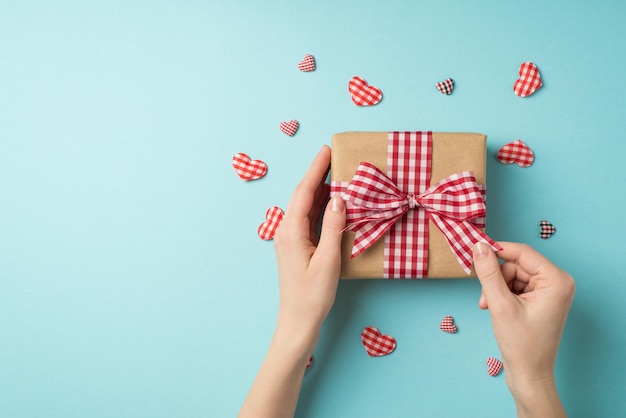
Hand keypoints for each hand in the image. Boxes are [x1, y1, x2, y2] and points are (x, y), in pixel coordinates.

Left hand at [273, 145, 345, 351]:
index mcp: (291, 231)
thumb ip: (334, 227)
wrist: (297, 321)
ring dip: (319, 188)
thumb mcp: (328, 261)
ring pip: (304, 206)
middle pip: (302, 195)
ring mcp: (289, 238)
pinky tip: (330, 201)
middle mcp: (286, 231)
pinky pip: (307, 218)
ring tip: (335, 172)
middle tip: (332, 154)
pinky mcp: (295, 246)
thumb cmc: (312, 296)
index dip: (316, 169)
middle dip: (317, 173)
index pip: (304, 192)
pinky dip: (319, 205)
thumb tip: (339, 198)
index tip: (326, 149)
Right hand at [473, 242, 574, 417]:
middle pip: (516, 263)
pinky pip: (516, 285)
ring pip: (513, 274)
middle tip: (485, 299)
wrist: (529, 374)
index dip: (496, 250)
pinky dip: (503, 294)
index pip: (522, 252)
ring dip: (497, 288)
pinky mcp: (542, 299)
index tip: (474, 250)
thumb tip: (479, 246)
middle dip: (497, 278)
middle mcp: (558, 282)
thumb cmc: (521, 344)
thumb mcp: (500, 304)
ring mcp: (551, 291)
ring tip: (491, 307)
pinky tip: (497, 308)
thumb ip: (488, 273)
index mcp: (556, 280)